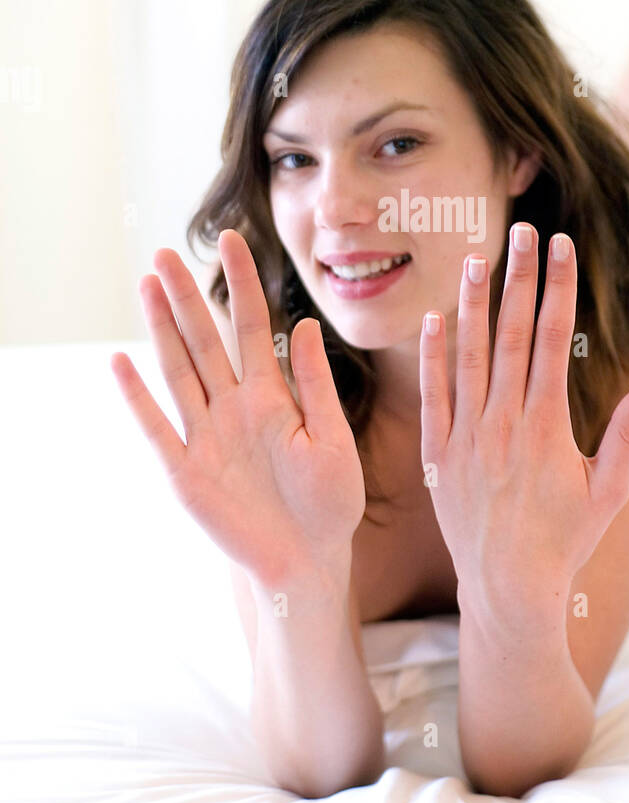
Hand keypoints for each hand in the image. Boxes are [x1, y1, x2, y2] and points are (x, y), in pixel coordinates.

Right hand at [110, 229, 364, 587]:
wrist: (310, 561)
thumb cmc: (331, 504)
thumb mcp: (334, 441)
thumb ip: (315, 386)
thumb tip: (305, 325)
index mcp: (273, 396)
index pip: (253, 326)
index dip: (242, 283)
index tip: (233, 241)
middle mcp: (234, 407)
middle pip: (205, 339)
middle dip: (186, 297)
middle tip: (165, 253)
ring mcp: (206, 436)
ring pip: (178, 370)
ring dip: (161, 329)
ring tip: (146, 285)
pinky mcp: (186, 472)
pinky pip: (158, 427)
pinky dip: (138, 397)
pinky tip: (121, 362)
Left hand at [419, 223, 628, 633]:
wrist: (507, 590)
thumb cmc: (566, 543)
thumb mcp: (608, 494)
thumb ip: (624, 438)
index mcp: (547, 427)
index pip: (554, 340)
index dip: (559, 289)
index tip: (562, 248)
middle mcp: (503, 423)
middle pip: (514, 335)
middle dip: (521, 278)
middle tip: (524, 230)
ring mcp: (465, 437)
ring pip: (469, 356)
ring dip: (474, 304)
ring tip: (476, 258)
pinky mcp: (437, 455)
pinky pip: (433, 395)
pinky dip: (433, 356)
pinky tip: (434, 319)